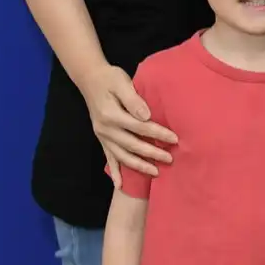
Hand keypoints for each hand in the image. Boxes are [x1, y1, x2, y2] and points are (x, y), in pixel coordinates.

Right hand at [82, 64, 176, 184]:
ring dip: (138, 165)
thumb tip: (147, 116)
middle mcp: (105, 129)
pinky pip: (108, 158)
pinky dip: (114, 172)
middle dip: (152, 153)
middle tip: (170, 159)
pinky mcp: (101, 139)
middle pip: (132, 145)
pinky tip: (119, 185)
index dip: (158, 133)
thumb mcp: (122, 83)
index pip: (140, 127)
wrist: (90, 79)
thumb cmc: (110, 78)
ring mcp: (102, 136)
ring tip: (155, 172)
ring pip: (122, 155)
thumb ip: (133, 100)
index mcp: (112, 115)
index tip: (175, 139)